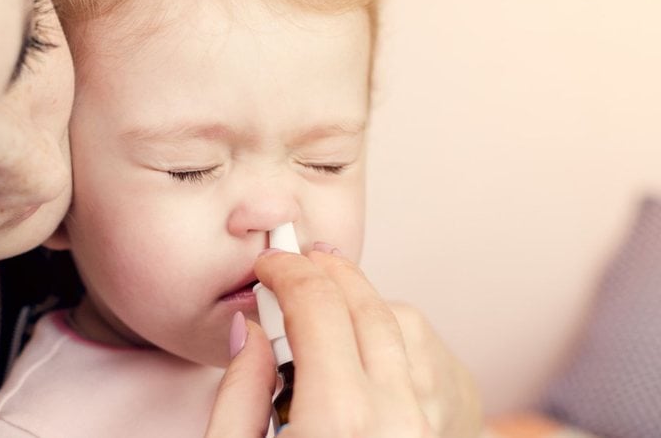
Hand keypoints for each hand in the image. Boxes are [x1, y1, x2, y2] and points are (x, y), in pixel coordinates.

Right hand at [205, 245, 481, 437]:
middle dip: (326, 271)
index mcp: (337, 423)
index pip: (318, 307)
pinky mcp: (442, 433)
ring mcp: (427, 427)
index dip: (287, 273)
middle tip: (296, 262)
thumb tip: (251, 330)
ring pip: (401, 324)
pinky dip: (390, 333)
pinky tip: (359, 342)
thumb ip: (240, 392)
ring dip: (361, 298)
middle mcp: (396, 418)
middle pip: (366, 304)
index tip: (267, 266)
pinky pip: (422, 359)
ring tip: (326, 296)